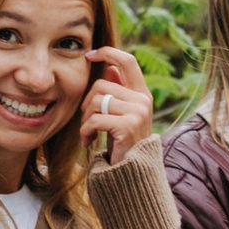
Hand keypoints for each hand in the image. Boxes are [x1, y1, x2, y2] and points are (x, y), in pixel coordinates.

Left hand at [79, 48, 154, 165]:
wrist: (132, 175)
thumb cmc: (122, 144)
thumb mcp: (119, 115)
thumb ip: (117, 92)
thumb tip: (109, 67)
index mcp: (142, 93)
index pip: (128, 61)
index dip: (108, 53)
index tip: (89, 55)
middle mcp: (143, 100)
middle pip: (101, 85)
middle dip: (87, 104)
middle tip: (88, 123)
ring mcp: (138, 112)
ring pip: (96, 102)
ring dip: (85, 120)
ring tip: (89, 134)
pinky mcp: (128, 126)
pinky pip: (95, 119)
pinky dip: (85, 132)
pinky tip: (88, 142)